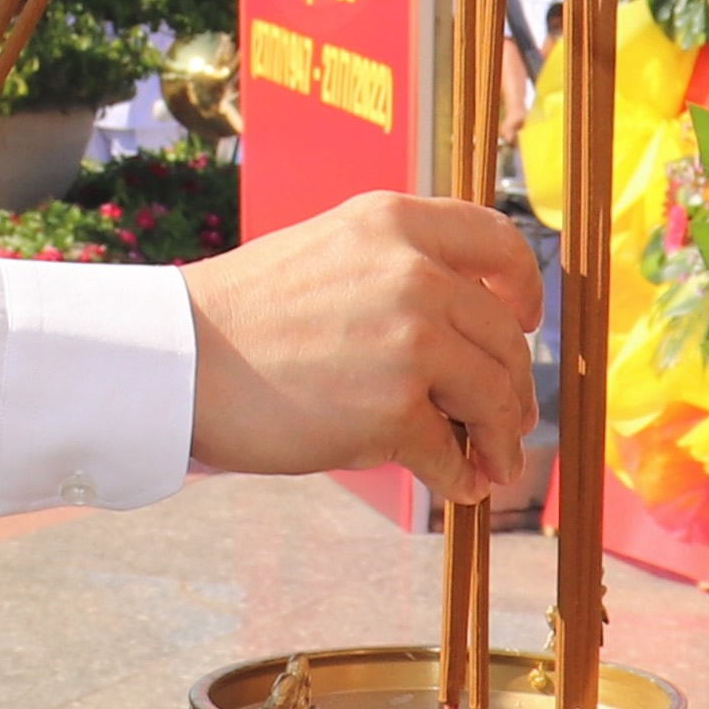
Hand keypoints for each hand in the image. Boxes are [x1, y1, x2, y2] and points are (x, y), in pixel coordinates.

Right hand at [182, 196, 541, 507]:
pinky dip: (461, 476)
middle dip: (514, 386)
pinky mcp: (395, 411)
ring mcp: (411, 343)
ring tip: (492, 463)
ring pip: (493, 396)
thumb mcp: (328, 251)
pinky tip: (456, 485)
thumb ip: (397, 268)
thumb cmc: (244, 315)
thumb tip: (465, 325)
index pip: (497, 240)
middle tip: (510, 418)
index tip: (526, 318)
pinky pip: (453, 453)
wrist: (181, 360)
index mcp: (395, 223)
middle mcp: (414, 274)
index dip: (525, 285)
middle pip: (505, 336)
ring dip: (500, 438)